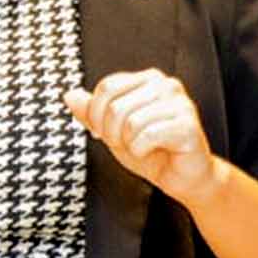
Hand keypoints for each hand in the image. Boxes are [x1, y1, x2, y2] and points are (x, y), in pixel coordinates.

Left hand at [65, 71, 224, 205]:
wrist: (183, 178)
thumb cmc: (154, 153)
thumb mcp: (114, 131)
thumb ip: (92, 113)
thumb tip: (70, 95)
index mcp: (148, 80)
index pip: (107, 87)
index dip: (96, 116)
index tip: (103, 133)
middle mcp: (166, 85)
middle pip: (115, 106)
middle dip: (112, 134)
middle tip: (126, 144)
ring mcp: (180, 103)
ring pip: (130, 121)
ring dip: (128, 144)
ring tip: (142, 148)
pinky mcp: (187, 125)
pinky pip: (147, 135)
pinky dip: (141, 150)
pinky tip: (152, 152)